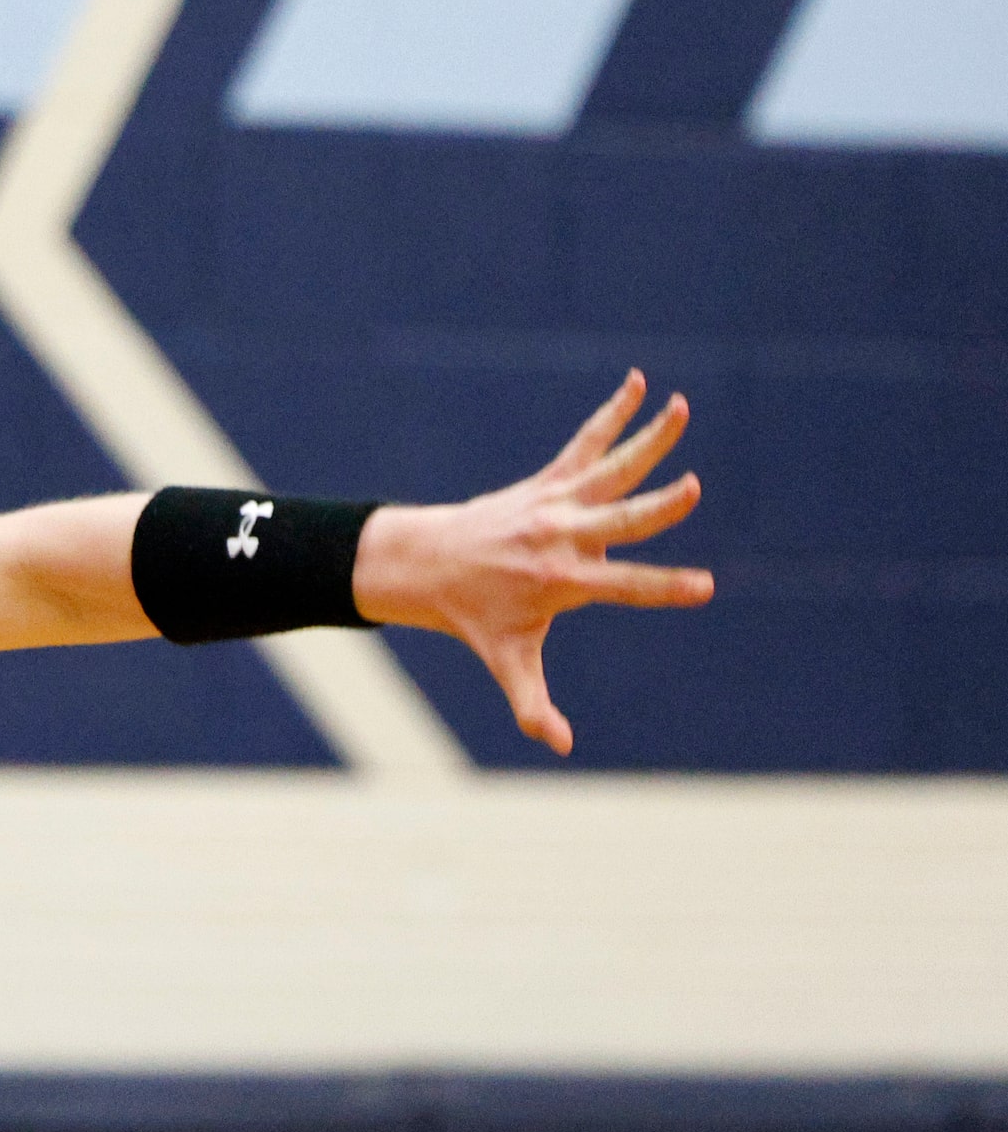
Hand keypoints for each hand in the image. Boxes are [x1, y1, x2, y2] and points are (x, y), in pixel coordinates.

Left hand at [353, 371, 714, 755]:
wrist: (426, 563)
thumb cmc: (473, 617)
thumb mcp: (507, 661)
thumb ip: (534, 704)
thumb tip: (562, 747)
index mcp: (561, 582)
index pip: (624, 588)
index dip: (664, 588)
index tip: (706, 587)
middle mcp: (561, 537)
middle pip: (619, 519)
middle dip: (655, 507)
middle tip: (691, 490)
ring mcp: (555, 504)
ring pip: (609, 466)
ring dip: (648, 437)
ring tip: (683, 406)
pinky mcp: (548, 481)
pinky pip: (586, 442)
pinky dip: (612, 414)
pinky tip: (637, 384)